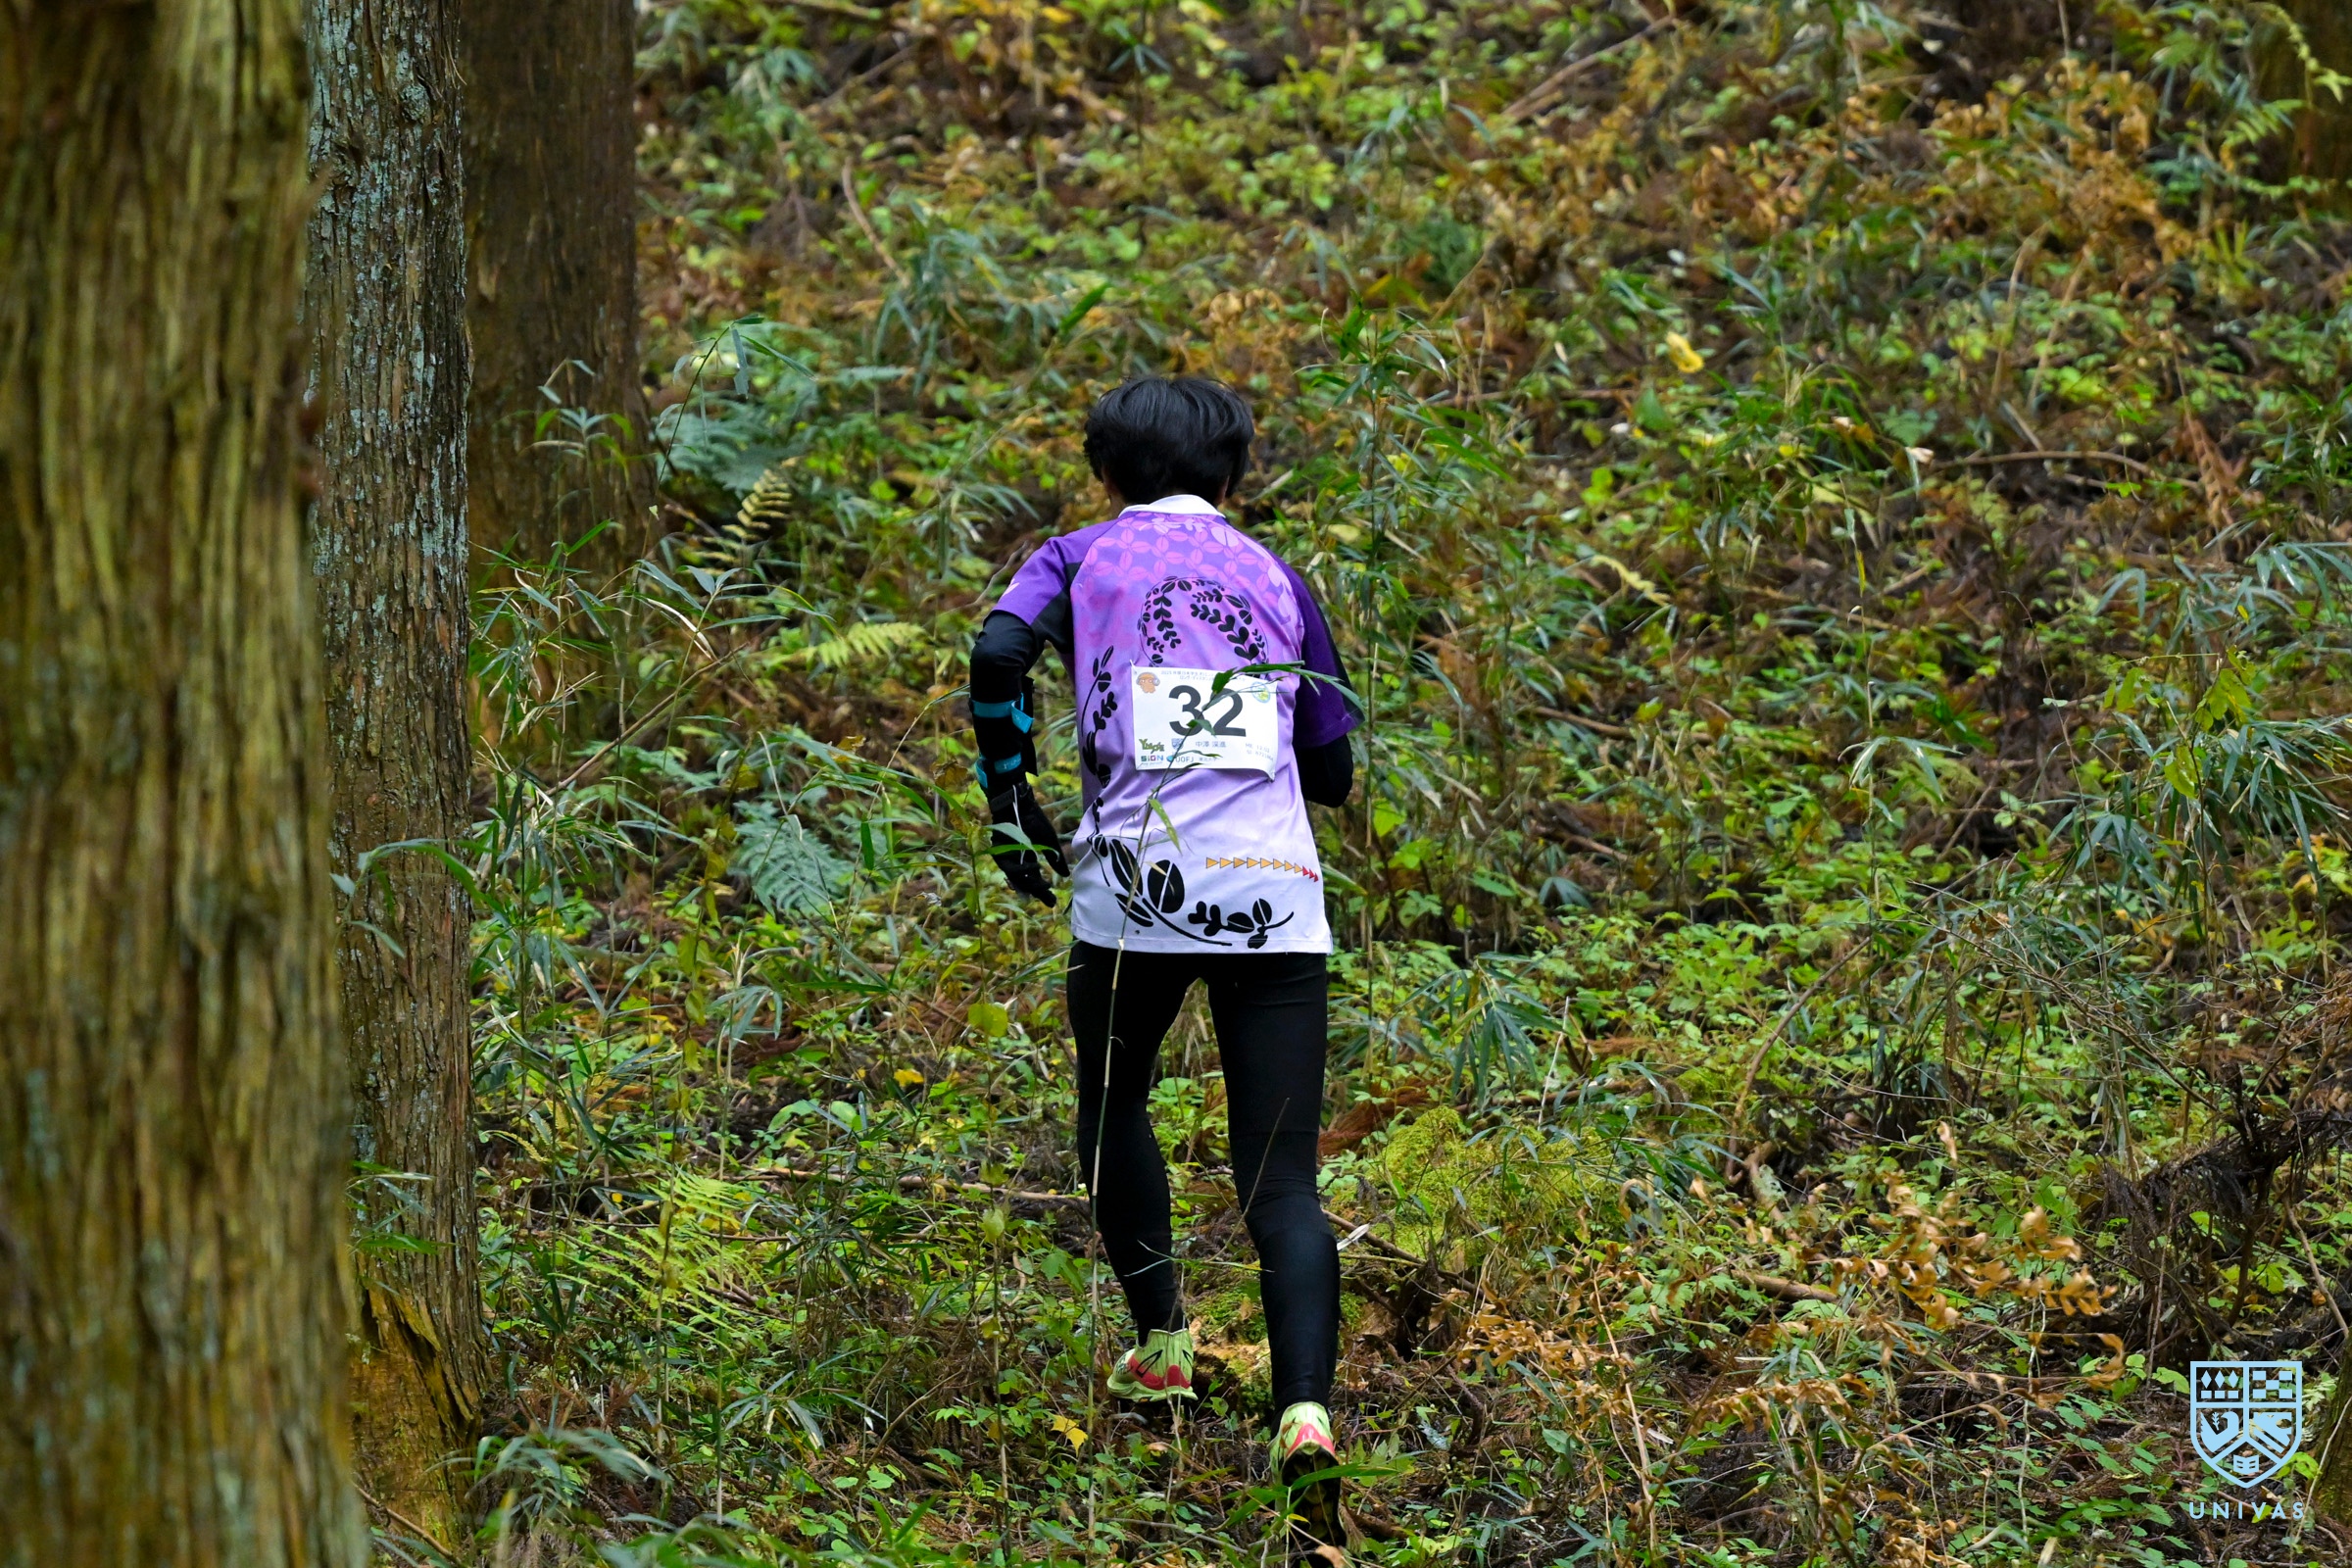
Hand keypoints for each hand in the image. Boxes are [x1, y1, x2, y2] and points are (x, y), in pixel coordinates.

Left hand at [987, 782, 1066, 903]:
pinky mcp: (999, 851)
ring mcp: (1007, 857)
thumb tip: (1066, 875)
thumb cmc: (1033, 819)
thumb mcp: (1048, 841)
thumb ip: (1056, 858)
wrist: (1019, 803)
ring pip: (1017, 877)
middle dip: (1037, 892)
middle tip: (1050, 900)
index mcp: (1027, 857)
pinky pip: (1009, 866)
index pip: (1034, 879)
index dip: (1042, 891)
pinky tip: (1034, 867)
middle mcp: (1016, 860)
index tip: (1052, 901)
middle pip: (1025, 882)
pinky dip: (1022, 869)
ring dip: (1031, 883)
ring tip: (1044, 884)